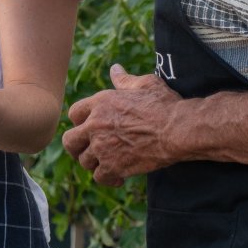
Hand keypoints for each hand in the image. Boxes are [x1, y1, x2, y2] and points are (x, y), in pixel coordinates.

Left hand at [63, 65, 182, 183]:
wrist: (178, 129)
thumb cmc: (164, 104)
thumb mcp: (144, 84)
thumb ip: (124, 80)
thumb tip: (115, 69)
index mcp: (100, 103)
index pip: (74, 114)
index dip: (81, 121)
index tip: (90, 127)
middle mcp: (95, 125)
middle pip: (69, 140)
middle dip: (77, 147)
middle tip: (88, 150)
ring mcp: (102, 147)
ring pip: (84, 161)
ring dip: (95, 163)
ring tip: (109, 162)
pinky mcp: (112, 166)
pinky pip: (99, 177)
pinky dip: (109, 179)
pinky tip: (120, 176)